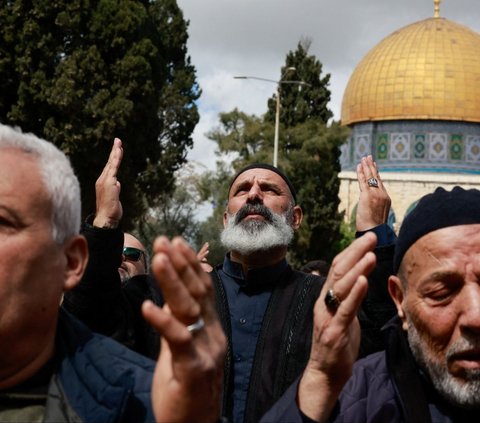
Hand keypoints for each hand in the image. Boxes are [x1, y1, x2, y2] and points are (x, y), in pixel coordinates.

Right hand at [93, 138, 122, 228]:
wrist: (106, 219)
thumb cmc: (110, 210)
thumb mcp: (114, 197)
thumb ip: (115, 188)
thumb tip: (117, 184)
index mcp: (103, 182)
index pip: (109, 167)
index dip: (113, 157)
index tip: (117, 148)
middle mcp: (102, 180)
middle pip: (109, 162)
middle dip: (114, 151)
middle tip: (118, 140)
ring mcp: (105, 181)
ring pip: (111, 163)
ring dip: (116, 152)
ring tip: (119, 143)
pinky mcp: (109, 183)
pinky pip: (114, 168)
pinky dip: (116, 159)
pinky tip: (119, 152)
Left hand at [142, 236, 225, 422]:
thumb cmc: (186, 384)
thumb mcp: (180, 347)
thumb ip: (177, 320)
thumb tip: (167, 294)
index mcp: (211, 326)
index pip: (202, 287)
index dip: (189, 263)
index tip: (174, 241)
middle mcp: (213, 333)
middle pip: (197, 291)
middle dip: (180, 264)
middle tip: (165, 240)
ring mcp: (206, 350)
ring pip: (189, 309)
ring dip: (173, 282)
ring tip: (158, 258)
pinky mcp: (193, 369)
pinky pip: (178, 340)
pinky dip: (163, 321)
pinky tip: (148, 305)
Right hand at [298, 232, 376, 421]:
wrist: (324, 373)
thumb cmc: (337, 344)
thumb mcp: (344, 316)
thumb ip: (349, 297)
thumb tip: (361, 278)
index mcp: (326, 298)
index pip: (337, 267)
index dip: (352, 251)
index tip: (368, 239)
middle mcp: (324, 303)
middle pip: (338, 271)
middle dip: (356, 252)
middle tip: (372, 238)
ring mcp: (327, 316)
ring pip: (340, 287)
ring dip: (357, 269)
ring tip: (371, 255)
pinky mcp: (334, 331)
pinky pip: (345, 309)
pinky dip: (355, 293)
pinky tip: (364, 281)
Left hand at [355, 155, 390, 230]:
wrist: (374, 232)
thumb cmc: (374, 228)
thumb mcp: (377, 215)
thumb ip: (375, 208)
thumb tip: (370, 208)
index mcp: (386, 198)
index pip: (380, 183)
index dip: (377, 173)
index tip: (375, 165)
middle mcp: (382, 194)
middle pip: (376, 177)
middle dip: (371, 166)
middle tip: (368, 157)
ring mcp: (375, 194)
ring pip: (370, 177)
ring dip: (366, 166)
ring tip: (363, 158)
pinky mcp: (367, 195)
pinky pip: (363, 181)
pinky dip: (360, 172)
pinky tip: (359, 166)